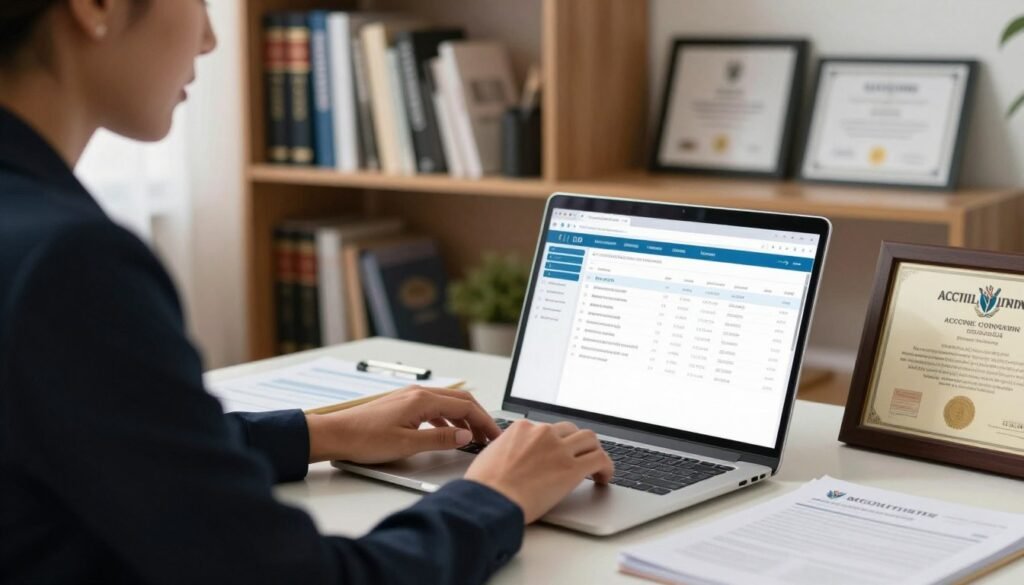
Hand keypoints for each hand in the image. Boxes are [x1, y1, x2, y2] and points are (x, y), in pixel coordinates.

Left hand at [305, 386, 500, 463]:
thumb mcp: (407, 444)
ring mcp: (410, 397)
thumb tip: (466, 436)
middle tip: (491, 436)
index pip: (465, 407)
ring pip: (447, 404)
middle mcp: (418, 393)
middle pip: (460, 401)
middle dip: (479, 418)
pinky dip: (447, 420)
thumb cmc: (365, 439)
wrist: (336, 434)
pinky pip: (434, 409)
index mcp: (423, 400)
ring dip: (463, 420)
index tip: (495, 436)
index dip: (484, 422)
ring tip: (473, 438)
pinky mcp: (402, 405)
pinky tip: (448, 435)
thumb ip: (440, 440)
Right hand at [464, 420, 613, 522]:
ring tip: (596, 466)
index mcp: (522, 428)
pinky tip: (604, 478)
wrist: (489, 501)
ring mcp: (558, 449)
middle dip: (576, 443)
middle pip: (571, 430)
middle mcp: (542, 433)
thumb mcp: (489, 456)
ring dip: (594, 451)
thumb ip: (506, 450)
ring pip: (590, 439)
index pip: (548, 428)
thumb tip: (510, 457)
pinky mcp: (571, 469)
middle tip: (579, 457)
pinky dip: (606, 467)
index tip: (559, 451)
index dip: (556, 441)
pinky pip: (600, 460)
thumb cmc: (484, 487)